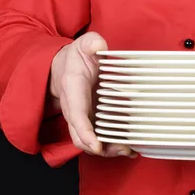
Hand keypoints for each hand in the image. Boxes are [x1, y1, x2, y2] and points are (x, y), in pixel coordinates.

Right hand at [49, 32, 136, 157]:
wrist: (64, 67)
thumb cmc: (76, 57)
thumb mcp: (83, 44)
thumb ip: (90, 43)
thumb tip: (99, 45)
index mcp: (72, 89)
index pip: (75, 114)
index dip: (85, 131)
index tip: (96, 145)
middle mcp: (74, 108)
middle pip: (82, 137)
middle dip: (101, 148)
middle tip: (123, 150)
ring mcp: (82, 117)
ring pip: (91, 141)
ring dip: (109, 149)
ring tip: (130, 151)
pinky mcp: (91, 120)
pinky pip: (99, 137)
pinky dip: (113, 144)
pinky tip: (130, 147)